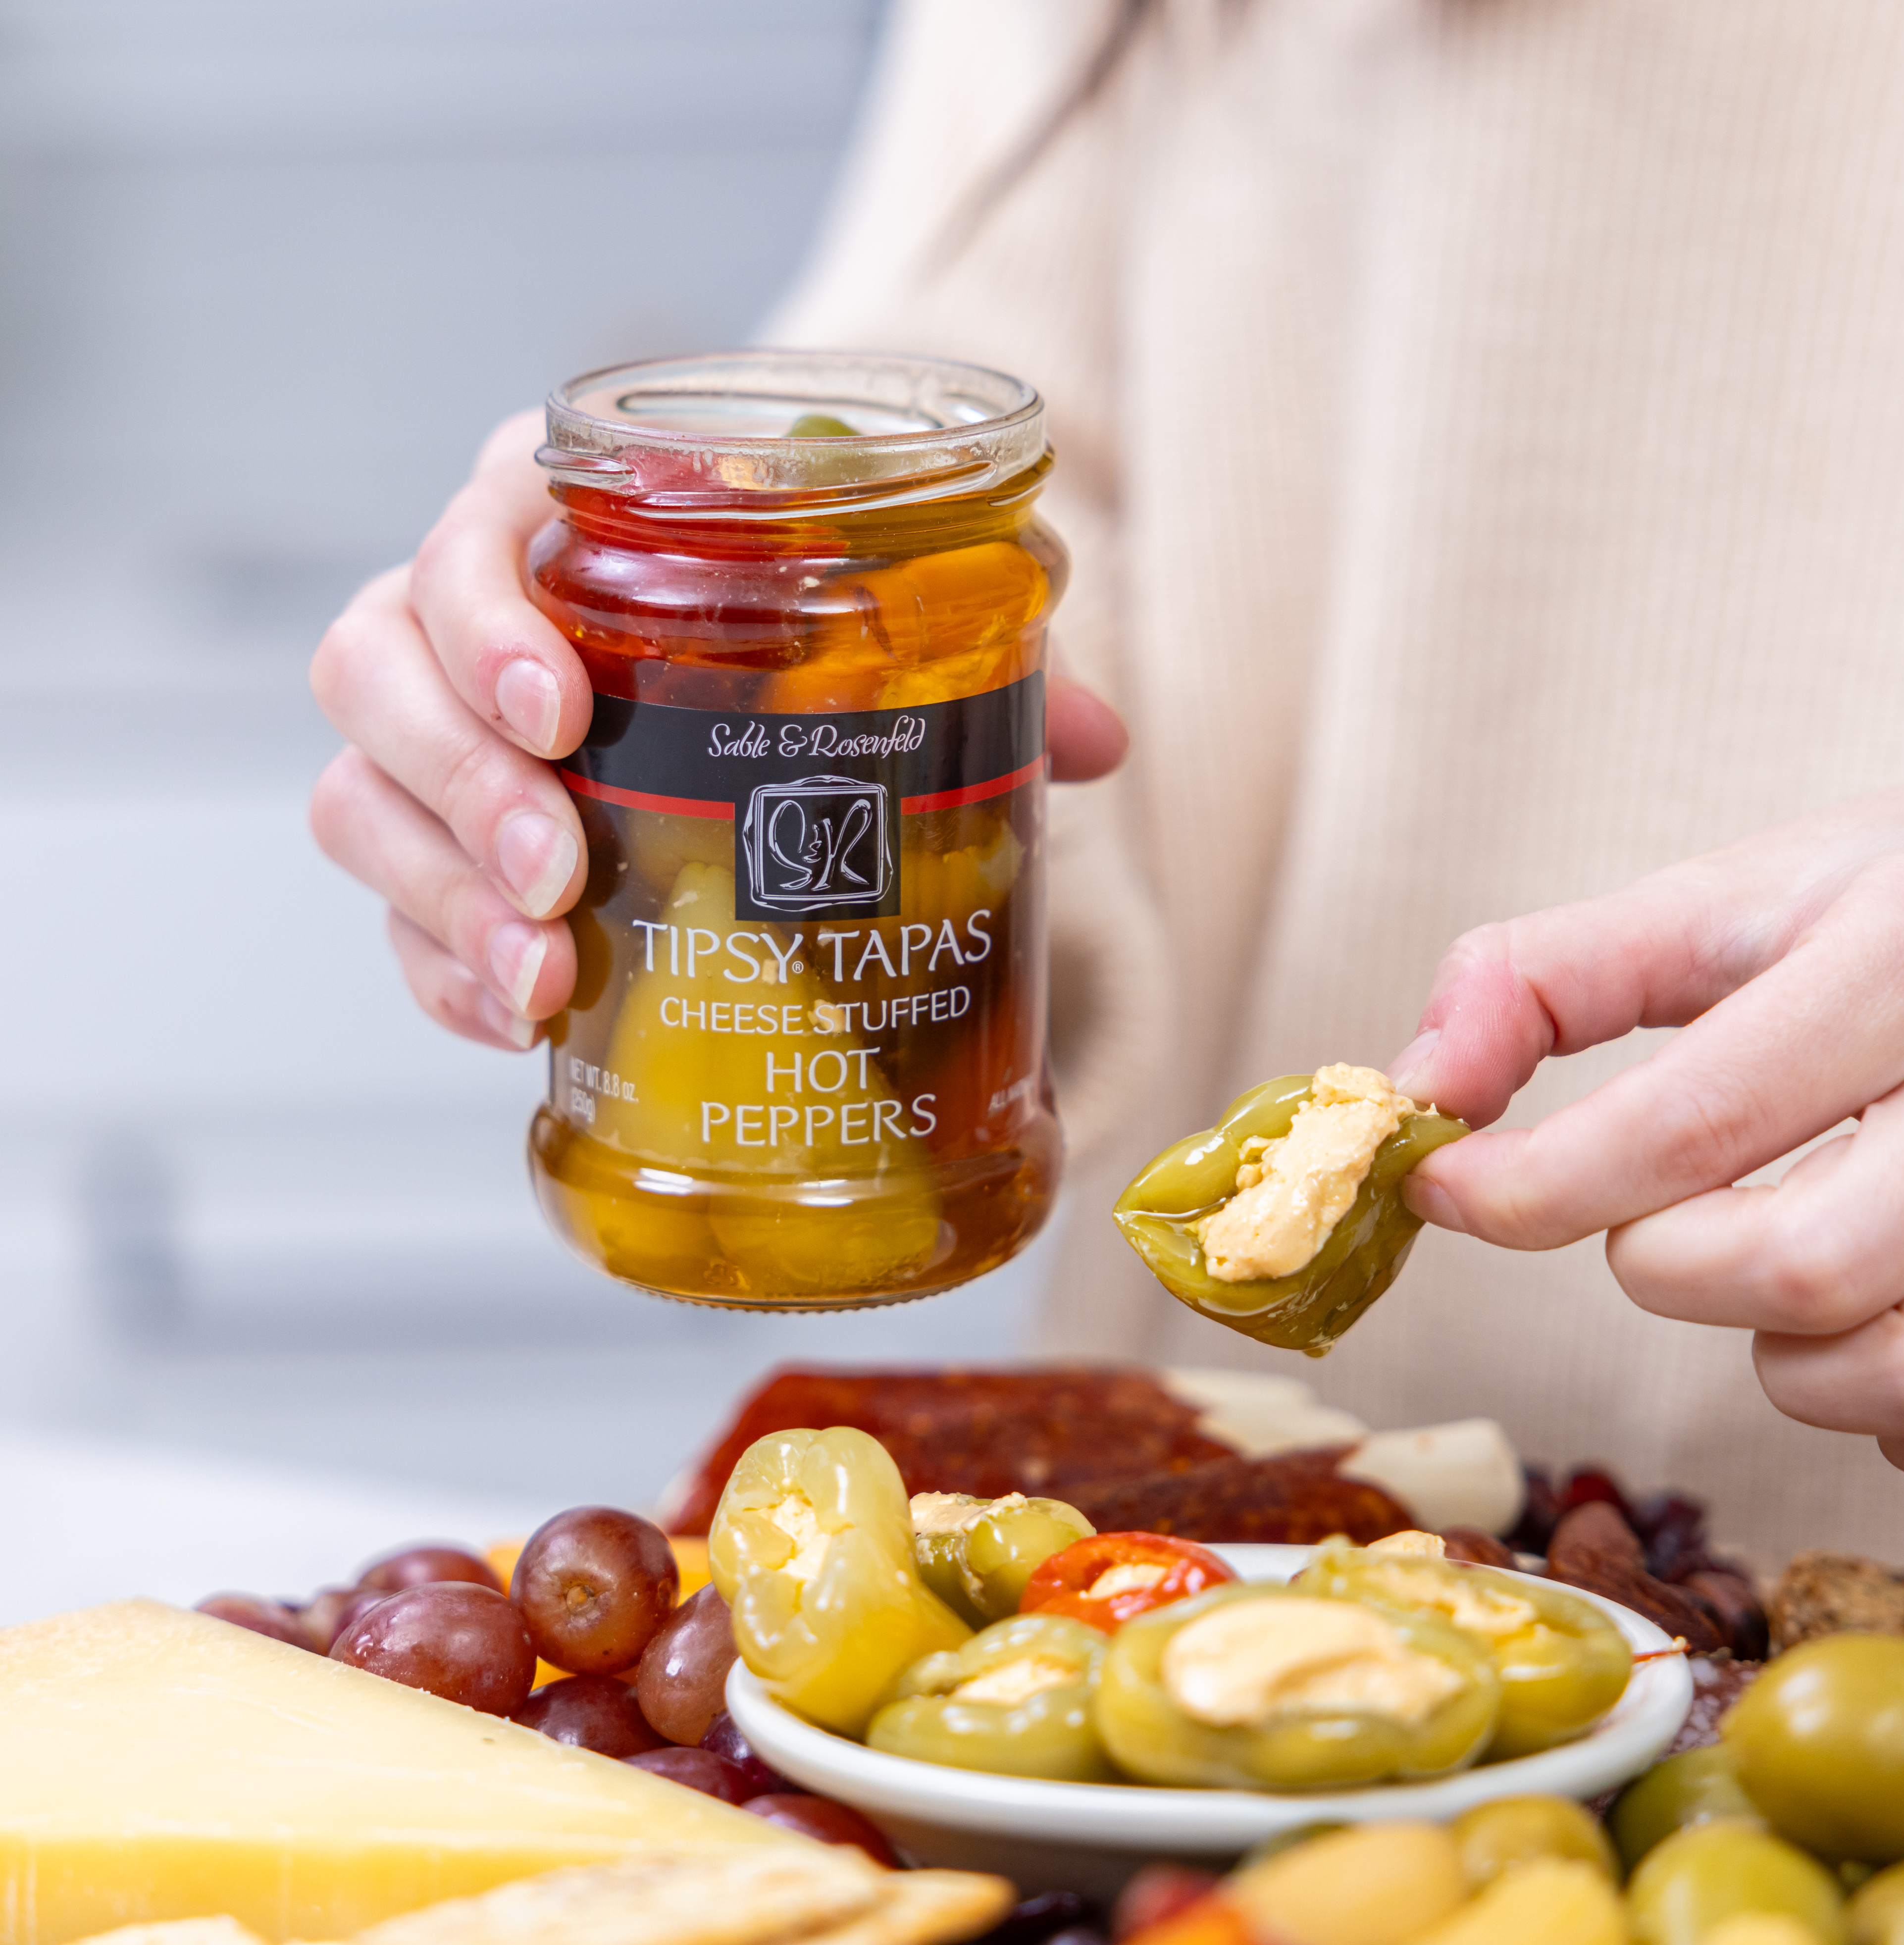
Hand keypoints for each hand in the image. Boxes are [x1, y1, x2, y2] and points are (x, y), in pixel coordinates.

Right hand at [310, 414, 1126, 1051]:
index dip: (487, 617)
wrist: (740, 676)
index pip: (472, 535)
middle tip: (559, 867)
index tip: (563, 710)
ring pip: (363, 795)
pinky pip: (393, 908)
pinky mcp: (438, 852)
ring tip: (542, 975)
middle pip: (377, 669)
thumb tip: (1098, 740)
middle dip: (459, 780)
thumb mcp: (880, 620)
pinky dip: (443, 970)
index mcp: (564, 525)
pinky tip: (519, 1018)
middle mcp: (473, 624)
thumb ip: (973, 653)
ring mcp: (441, 742)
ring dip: (440, 894)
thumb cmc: (790, 625)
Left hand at [1385, 781, 1903, 1491]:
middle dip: (1672, 1270)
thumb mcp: (1734, 899)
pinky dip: (1892, 1406)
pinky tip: (1893, 1307)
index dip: (1529, 1188)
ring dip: (1797, 1359)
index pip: (1691, 1124)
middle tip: (1663, 1221)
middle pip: (1797, 1268)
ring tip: (1791, 1261)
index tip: (1444, 1189)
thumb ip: (1546, 979)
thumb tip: (1416, 1091)